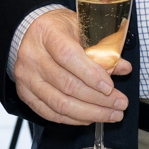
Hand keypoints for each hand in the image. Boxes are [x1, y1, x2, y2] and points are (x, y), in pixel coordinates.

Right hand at [14, 8, 130, 126]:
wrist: (32, 33)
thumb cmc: (60, 30)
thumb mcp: (82, 29)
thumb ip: (102, 49)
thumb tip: (123, 67)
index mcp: (47, 33)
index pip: (68, 56)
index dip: (91, 75)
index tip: (110, 87)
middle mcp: (32, 55)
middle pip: (67, 84)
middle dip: (98, 99)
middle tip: (120, 104)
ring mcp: (26, 77)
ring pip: (60, 103)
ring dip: (89, 113)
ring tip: (111, 114)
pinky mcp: (25, 94)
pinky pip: (50, 113)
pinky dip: (73, 119)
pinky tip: (90, 117)